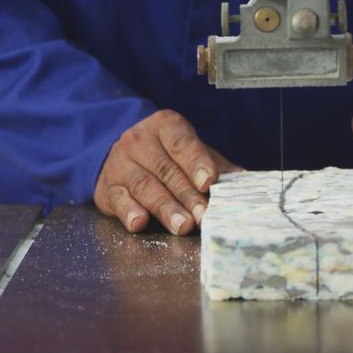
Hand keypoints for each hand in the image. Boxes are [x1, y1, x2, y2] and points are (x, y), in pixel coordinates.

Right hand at [95, 110, 240, 234]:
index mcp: (164, 126)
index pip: (181, 142)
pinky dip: (129, 212)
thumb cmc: (164, 155)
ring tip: (182, 225)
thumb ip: (215, 164)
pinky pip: (119, 200)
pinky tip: (140, 222)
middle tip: (203, 215)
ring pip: (144, 187)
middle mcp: (139, 142)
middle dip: (187, 195)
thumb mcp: (189, 151)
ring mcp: (121, 165)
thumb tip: (244, 180)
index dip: (196, 161)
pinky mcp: (108, 188)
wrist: (120, 154)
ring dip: (165, 208)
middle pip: (166, 170)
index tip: (209, 180)